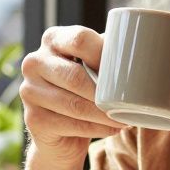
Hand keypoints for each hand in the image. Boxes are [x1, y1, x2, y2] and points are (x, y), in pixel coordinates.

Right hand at [19, 26, 126, 165]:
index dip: (104, 54)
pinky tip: (112, 128)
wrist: (61, 130)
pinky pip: (71, 125)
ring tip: (125, 118)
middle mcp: (34, 62)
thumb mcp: (94, 65)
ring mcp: (29, 91)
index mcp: (52, 39)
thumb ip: (108, 53)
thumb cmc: (84, 89)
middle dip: (105, 93)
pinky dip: (97, 129)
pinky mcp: (33, 119)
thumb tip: (141, 49)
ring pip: (74, 104)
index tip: (125, 70)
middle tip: (129, 102)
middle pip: (75, 76)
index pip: (79, 39)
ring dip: (104, 114)